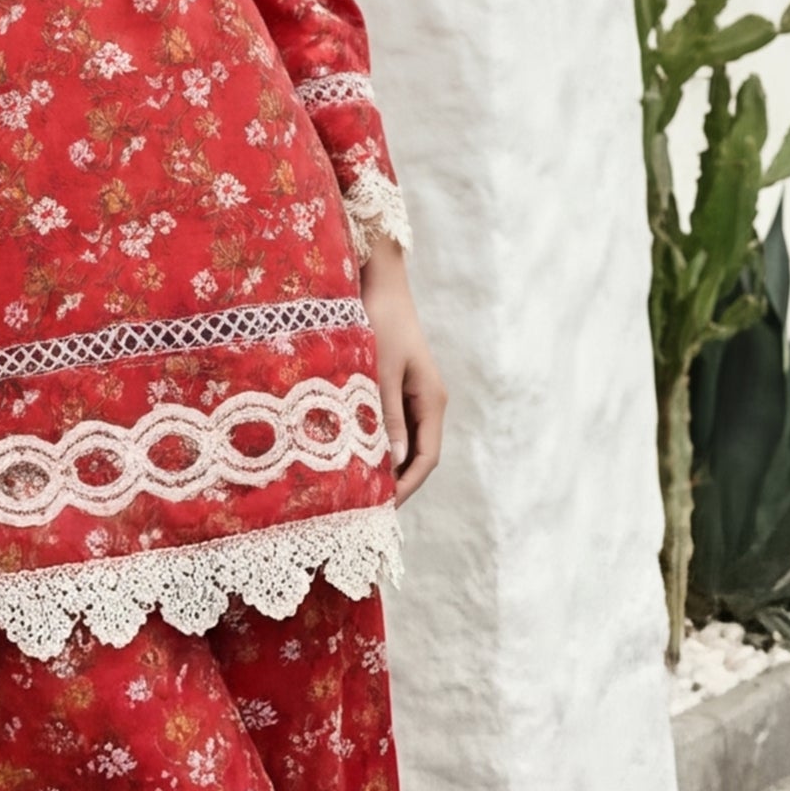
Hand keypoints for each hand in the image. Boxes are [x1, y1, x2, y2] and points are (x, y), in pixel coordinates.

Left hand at [362, 244, 446, 493]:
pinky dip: (381, 443)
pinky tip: (357, 454)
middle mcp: (429, 401)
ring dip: (388, 464)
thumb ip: (389, 417)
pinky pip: (395, 425)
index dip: (408, 486)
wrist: (380, 283)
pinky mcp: (400, 386)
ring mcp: (416, 394)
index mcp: (432, 400)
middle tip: (366, 505)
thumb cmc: (380, 323)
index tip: (382, 507)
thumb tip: (397, 462)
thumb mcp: (380, 373)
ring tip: (360, 487)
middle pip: (419, 454)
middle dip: (397, 481)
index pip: (427, 458)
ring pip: (406, 441)